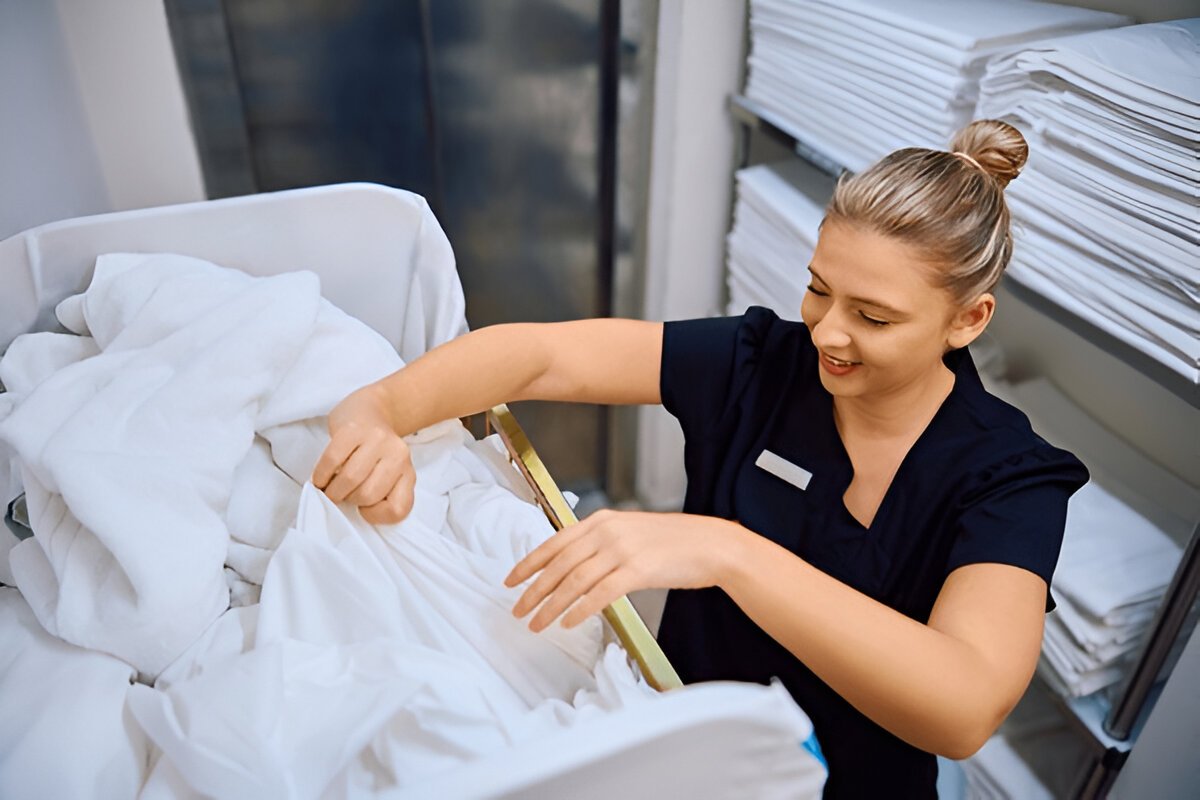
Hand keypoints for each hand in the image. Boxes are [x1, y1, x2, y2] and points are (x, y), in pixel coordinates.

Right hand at [312, 384, 415, 524]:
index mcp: (408, 472)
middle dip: (349, 499)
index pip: (398, 510)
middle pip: (368, 495)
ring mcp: (376, 440)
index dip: (376, 516)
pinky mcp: (353, 429)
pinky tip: (321, 477)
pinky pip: (332, 461)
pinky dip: (321, 475)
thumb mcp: (388, 475)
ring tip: (330, 487)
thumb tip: (351, 514)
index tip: (364, 507)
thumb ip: (380, 494)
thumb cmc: (375, 451)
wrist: (372, 408)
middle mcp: (398, 455)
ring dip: (333, 490)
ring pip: (351, 480)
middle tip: (343, 493)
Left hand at [504, 509, 737, 631]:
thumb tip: (575, 562)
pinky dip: (580, 610)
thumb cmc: (673, 541)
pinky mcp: (638, 571)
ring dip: (551, 605)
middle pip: (559, 564)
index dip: (529, 563)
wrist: (711, 544)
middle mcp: (607, 532)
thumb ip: (602, 541)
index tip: (511, 580)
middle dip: (533, 590)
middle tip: (517, 610)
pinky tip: (568, 622)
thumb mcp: (631, 531)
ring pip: (574, 582)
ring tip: (536, 623)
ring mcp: (622, 551)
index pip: (554, 542)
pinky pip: (600, 594)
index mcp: (602, 520)